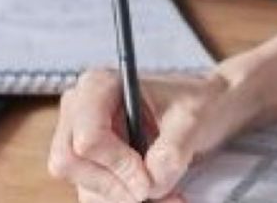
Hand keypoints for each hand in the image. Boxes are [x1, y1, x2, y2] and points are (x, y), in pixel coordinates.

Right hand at [47, 67, 258, 201]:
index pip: (87, 138)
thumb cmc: (196, 102)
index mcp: (98, 86)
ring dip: (126, 198)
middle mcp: (79, 111)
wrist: (206, 109)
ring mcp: (80, 140)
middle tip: (153, 191)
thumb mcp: (192, 118)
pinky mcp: (91, 166)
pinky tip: (160, 196)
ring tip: (170, 195)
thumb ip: (172, 149)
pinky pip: (96, 196)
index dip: (117, 165)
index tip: (148, 178)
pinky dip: (126, 201)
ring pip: (84, 186)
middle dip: (115, 186)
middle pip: (70, 164)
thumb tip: (151, 182)